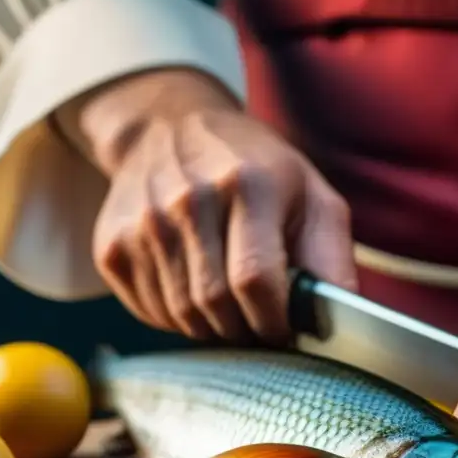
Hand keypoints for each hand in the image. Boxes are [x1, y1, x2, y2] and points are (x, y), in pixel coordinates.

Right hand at [65, 68, 355, 341]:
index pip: (255, 281)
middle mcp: (188, 200)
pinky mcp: (111, 245)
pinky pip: (150, 313)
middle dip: (246, 332)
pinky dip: (177, 319)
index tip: (284, 331)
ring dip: (213, 329)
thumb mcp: (313, 197)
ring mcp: (143, 222)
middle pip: (216, 306)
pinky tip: (194, 291)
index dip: (273, 322)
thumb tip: (346, 321)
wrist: (170, 126)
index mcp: (248, 185)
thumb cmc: (258, 170)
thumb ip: (333, 259)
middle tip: (259, 326)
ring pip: (181, 316)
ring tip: (231, 309)